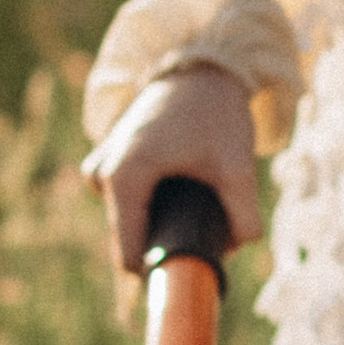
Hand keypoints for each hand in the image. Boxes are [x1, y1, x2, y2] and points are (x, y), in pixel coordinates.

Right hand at [83, 64, 262, 274]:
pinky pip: (129, 203)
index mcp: (124, 177)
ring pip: (133, 221)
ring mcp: (99, 167)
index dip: (160, 273)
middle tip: (211, 223)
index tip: (192, 274)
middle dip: (170, 240)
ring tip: (198, 196)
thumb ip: (243, 217)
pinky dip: (154, 204)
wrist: (201, 70)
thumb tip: (234, 251)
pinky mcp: (107, 162)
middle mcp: (102, 174)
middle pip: (133, 239)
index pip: (129, 256)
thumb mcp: (238, 167)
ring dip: (163, 221)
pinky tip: (181, 186)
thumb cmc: (217, 114)